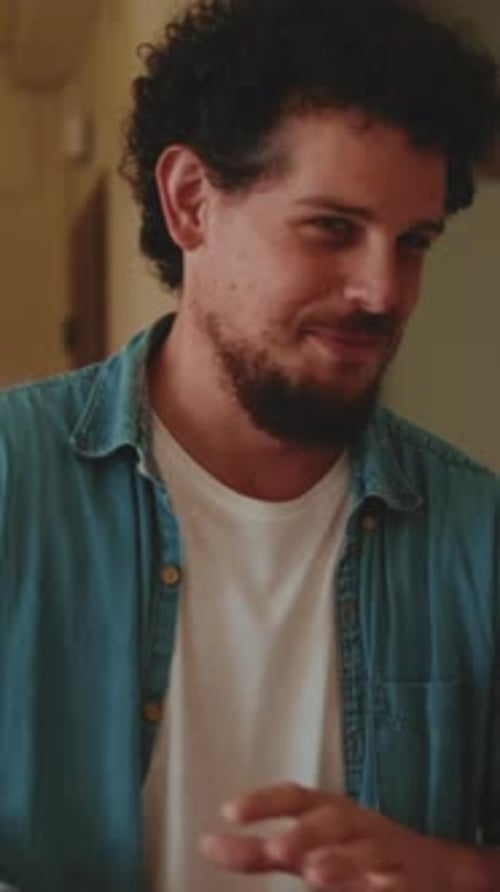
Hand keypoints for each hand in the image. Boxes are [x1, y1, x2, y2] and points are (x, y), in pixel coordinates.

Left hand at [199, 783, 491, 890]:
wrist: (434, 869)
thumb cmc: (352, 852)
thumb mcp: (306, 846)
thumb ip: (256, 852)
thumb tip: (206, 843)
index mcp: (328, 811)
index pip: (295, 797)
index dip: (265, 802)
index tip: (229, 811)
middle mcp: (356, 825)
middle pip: (331, 822)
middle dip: (305, 835)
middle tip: (276, 851)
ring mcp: (385, 852)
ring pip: (364, 852)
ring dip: (340, 861)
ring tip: (314, 872)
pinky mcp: (408, 880)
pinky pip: (395, 882)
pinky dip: (383, 884)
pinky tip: (374, 887)